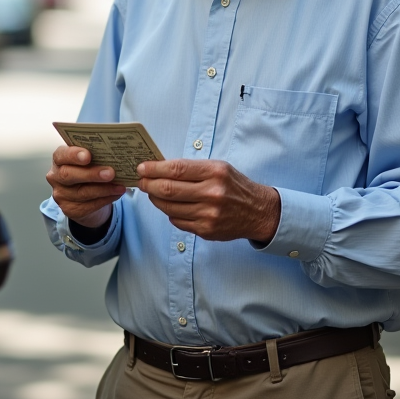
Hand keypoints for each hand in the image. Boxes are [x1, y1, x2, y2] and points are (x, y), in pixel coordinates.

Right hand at [46, 145, 126, 227]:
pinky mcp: (70, 209)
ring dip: (104, 189)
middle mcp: (56, 177)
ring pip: (82, 193)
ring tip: (119, 186)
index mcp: (59, 159)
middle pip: (69, 175)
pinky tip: (116, 193)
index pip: (61, 155)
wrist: (84, 195)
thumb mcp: (88, 159)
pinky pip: (89, 205)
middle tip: (110, 173)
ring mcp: (61, 195)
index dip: (73, 155)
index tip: (88, 155)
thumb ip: (94, 154)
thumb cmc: (86, 170)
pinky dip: (105, 199)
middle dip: (91, 174)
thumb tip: (113, 152)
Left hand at [137, 159, 279, 242]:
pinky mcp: (206, 230)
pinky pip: (177, 221)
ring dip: (155, 199)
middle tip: (141, 181)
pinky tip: (171, 206)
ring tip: (153, 193)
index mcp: (215, 173)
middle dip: (148, 185)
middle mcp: (212, 194)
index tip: (142, 168)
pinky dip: (169, 212)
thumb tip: (159, 168)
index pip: (176, 169)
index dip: (154, 169)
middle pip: (168, 189)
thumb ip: (191, 168)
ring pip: (169, 207)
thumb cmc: (234, 186)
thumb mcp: (218, 168)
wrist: (257, 211)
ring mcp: (209, 214)